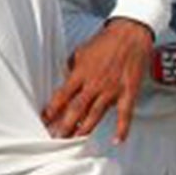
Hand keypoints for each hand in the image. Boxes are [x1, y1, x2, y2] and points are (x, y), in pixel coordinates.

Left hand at [43, 16, 153, 142]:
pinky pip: (125, 114)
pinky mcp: (128, 92)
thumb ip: (72, 68)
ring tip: (75, 141)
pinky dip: (122, 129)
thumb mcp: (81, 51)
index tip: (45, 121)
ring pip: (95, 115)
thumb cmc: (105, 42)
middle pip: (76, 110)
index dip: (52, 110)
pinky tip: (117, 141)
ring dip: (85, 130)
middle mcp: (94, 84)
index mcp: (81, 73)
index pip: (62, 96)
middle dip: (65, 126)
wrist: (130, 34)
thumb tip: (65, 80)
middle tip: (57, 139)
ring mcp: (112, 90)